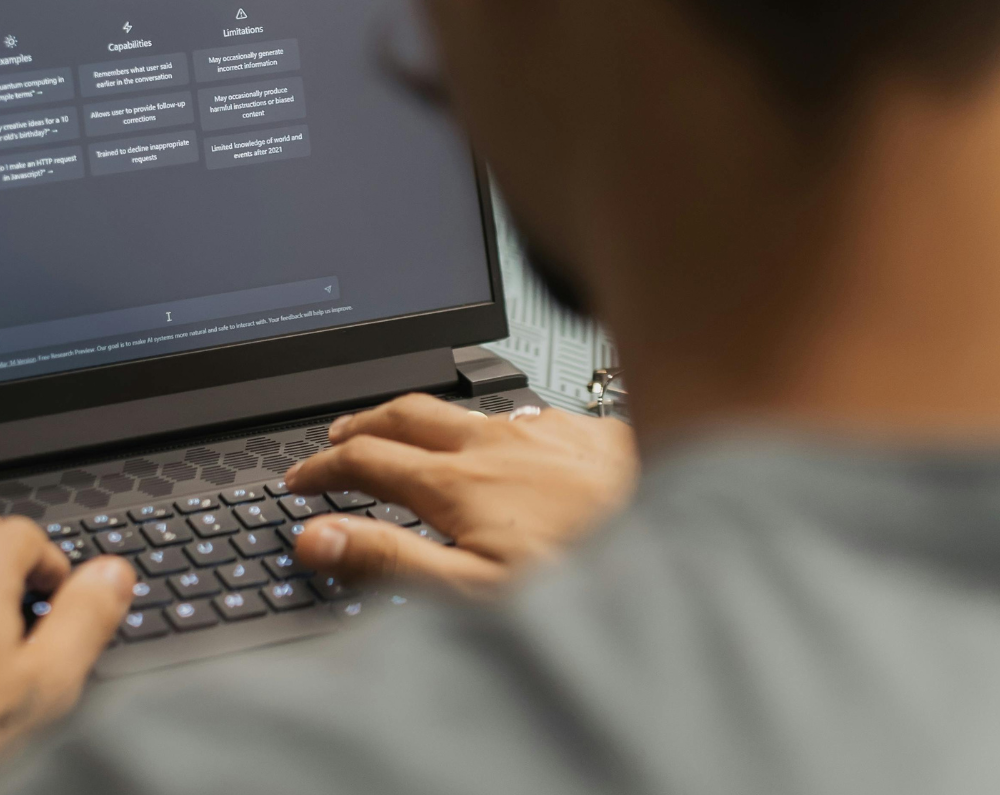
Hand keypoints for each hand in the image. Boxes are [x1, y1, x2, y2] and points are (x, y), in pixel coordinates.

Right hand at [286, 394, 636, 596]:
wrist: (701, 549)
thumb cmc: (591, 581)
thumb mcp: (472, 590)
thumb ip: (388, 560)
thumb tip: (316, 540)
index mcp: (457, 483)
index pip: (364, 460)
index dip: (321, 469)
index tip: (298, 480)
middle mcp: (496, 444)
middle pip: (407, 413)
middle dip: (362, 423)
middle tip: (337, 438)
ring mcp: (546, 431)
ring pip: (466, 409)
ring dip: (425, 419)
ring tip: (411, 435)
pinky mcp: (592, 431)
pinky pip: (527, 413)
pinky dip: (494, 422)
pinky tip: (510, 442)